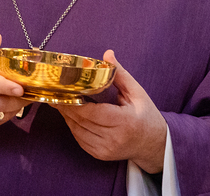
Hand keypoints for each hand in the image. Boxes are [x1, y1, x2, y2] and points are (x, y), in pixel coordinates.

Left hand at [52, 50, 166, 173]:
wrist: (153, 144)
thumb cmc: (146, 116)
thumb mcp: (137, 93)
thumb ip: (120, 74)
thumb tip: (107, 54)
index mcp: (125, 121)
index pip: (94, 113)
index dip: (76, 104)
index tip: (64, 92)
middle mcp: (115, 138)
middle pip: (82, 122)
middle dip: (67, 107)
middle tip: (56, 94)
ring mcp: (106, 149)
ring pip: (78, 131)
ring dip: (67, 117)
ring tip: (60, 102)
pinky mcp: (101, 154)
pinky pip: (81, 140)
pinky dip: (73, 127)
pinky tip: (70, 116)